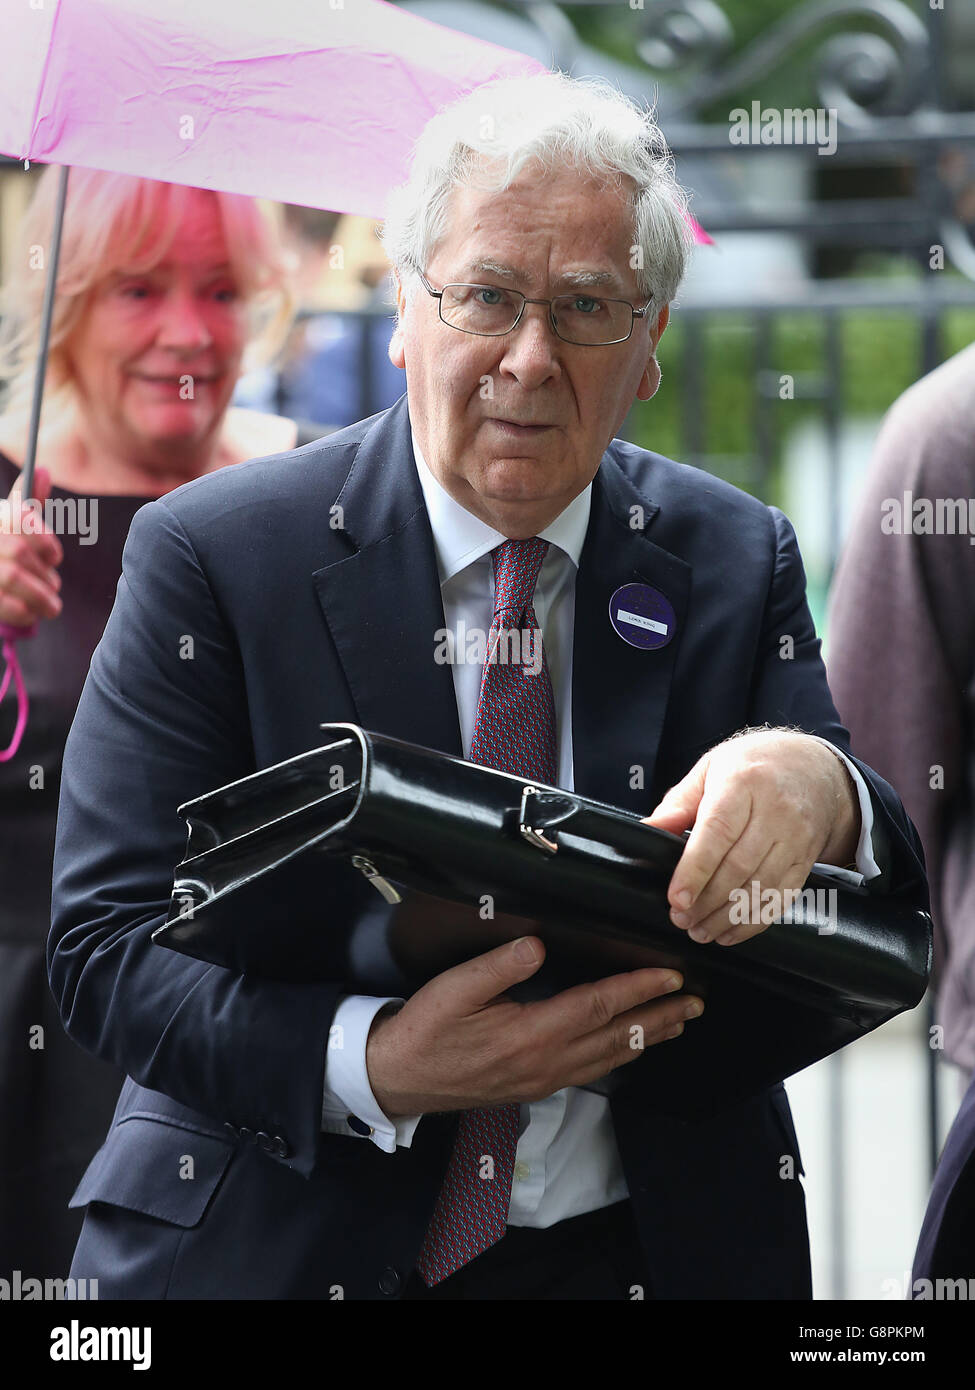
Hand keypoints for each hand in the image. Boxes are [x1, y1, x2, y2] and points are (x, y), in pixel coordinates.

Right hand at [0, 467, 62, 626]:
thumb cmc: (3, 557)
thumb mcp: (14, 529)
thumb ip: (28, 503)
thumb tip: (42, 469)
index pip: (18, 516)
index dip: (42, 537)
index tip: (55, 557)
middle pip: (19, 550)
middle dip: (44, 573)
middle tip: (54, 585)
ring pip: (14, 577)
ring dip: (41, 595)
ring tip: (51, 605)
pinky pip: (8, 605)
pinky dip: (25, 612)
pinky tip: (30, 613)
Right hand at [365, 936, 703, 1117]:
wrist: (399, 1078)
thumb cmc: (425, 1031)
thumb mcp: (454, 989)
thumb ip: (499, 966)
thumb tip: (536, 944)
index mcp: (531, 1034)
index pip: (599, 1006)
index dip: (638, 988)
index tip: (670, 974)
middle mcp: (547, 1062)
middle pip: (617, 1036)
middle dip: (660, 1017)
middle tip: (695, 1003)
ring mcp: (544, 1079)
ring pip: (610, 1058)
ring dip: (647, 1038)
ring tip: (677, 1023)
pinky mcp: (536, 1086)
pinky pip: (592, 1070)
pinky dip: (621, 1055)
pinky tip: (629, 1047)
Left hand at [644, 729, 859, 946]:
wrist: (814, 768)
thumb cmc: (753, 766)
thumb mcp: (711, 769)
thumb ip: (678, 803)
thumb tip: (647, 830)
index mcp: (744, 782)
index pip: (718, 832)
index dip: (695, 869)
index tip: (676, 898)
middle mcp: (776, 810)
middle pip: (738, 866)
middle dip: (706, 900)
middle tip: (681, 919)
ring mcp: (796, 836)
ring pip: (760, 887)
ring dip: (727, 917)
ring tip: (700, 931)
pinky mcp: (808, 859)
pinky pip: (781, 897)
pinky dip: (754, 921)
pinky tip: (731, 932)